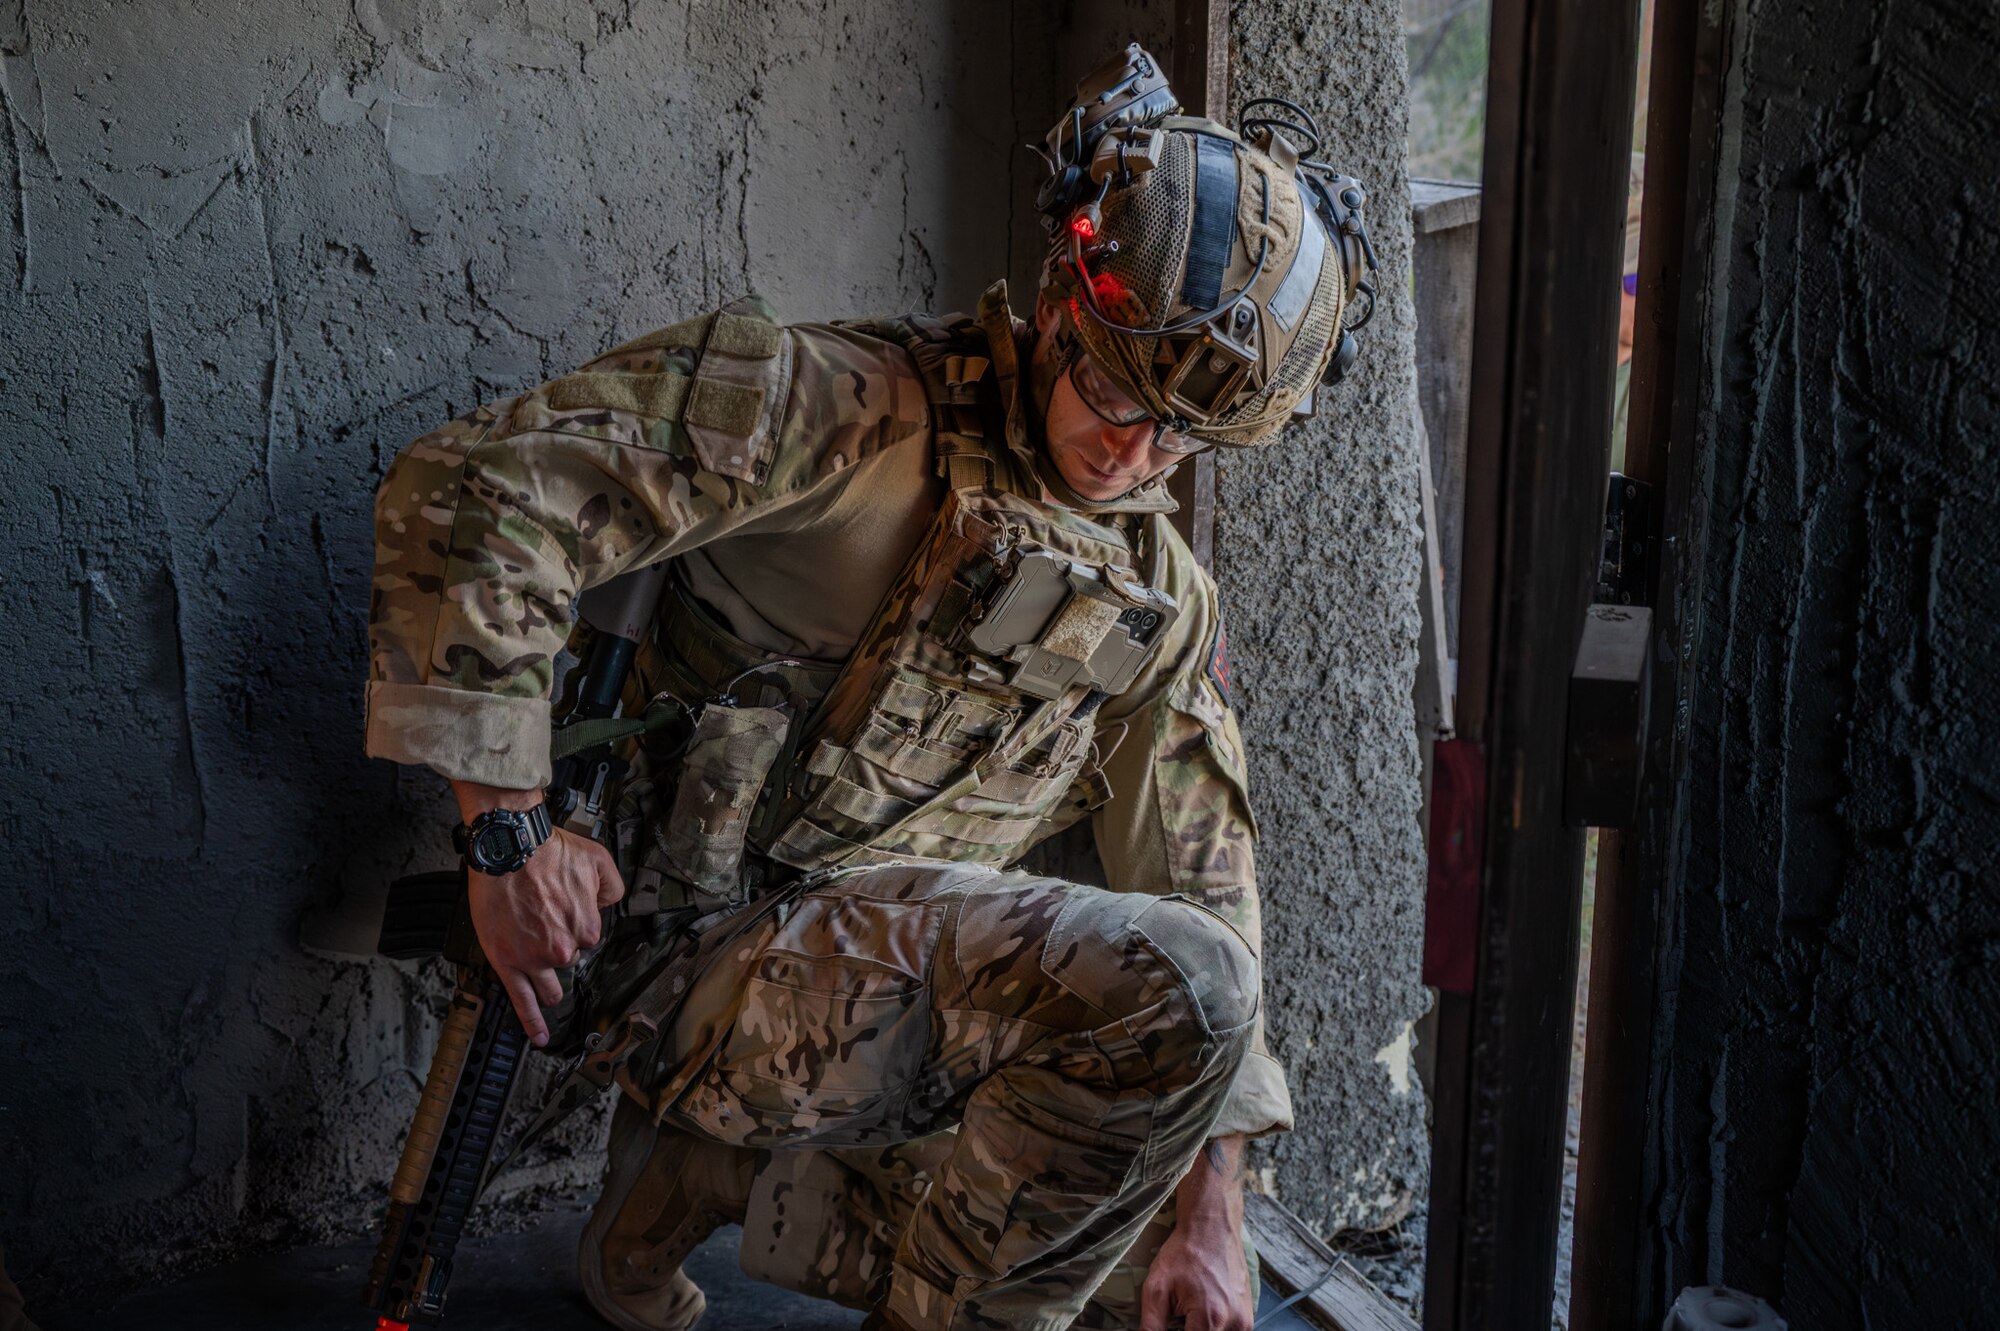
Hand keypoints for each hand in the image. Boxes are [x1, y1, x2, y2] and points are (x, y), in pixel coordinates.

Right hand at [452, 782, 623, 1044]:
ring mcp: (535, 959)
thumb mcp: (598, 860)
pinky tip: (539, 1036)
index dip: (576, 926)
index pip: (589, 940)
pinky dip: (532, 1022)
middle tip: (545, 926)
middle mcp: (565, 948)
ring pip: (551, 986)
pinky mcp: (508, 963)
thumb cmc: (548, 851)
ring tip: (544, 980)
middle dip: (561, 948)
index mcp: (588, 927)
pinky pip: (522, 1001)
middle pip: (569, 960)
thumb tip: (606, 905)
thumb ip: (612, 888)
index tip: (564, 914)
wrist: (508, 848)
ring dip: (550, 983)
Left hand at [1141, 1215, 1253, 1330]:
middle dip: (1188, 1330)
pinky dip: (1214, 1328)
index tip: (1170, 1324)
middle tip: (1178, 1317)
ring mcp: (1245, 1321)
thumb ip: (1152, 1325)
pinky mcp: (1248, 1317)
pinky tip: (1203, 1311)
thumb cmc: (1185, 1252)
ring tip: (1190, 1314)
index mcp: (1211, 1318)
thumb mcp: (1157, 1287)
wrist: (1212, 1227)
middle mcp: (1234, 1323)